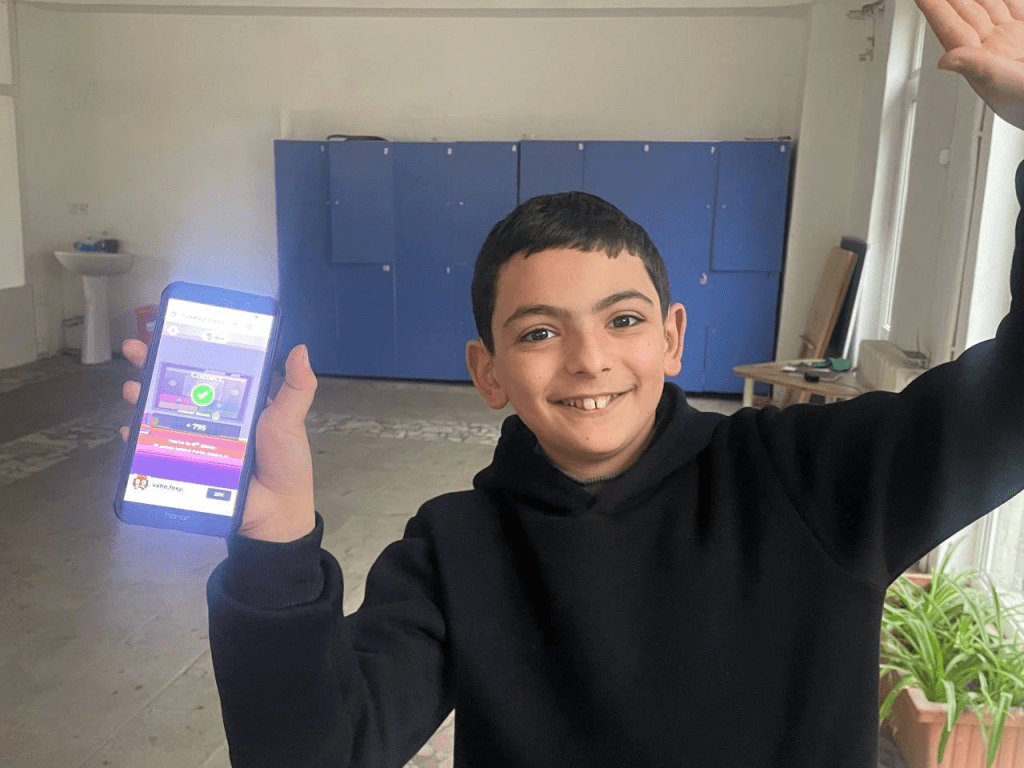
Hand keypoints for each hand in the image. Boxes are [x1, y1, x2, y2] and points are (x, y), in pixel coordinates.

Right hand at [120, 339, 318, 542]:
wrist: (275, 512)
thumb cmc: (285, 464)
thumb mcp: (290, 420)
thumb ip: (296, 387)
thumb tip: (300, 350)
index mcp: (237, 401)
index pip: (208, 369)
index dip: (187, 351)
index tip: (169, 333)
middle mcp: (212, 417)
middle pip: (176, 387)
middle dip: (152, 367)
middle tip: (136, 351)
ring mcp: (195, 440)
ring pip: (160, 413)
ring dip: (141, 398)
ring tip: (132, 388)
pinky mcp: (183, 464)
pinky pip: (154, 449)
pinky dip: (138, 439)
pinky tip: (129, 430)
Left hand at [916, 0, 1023, 130]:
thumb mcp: (1010, 84)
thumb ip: (980, 68)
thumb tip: (944, 61)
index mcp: (985, 60)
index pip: (952, 29)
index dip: (935, 10)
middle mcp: (997, 48)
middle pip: (967, 12)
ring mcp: (1015, 40)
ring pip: (989, 6)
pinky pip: (1015, 9)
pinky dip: (1005, 0)